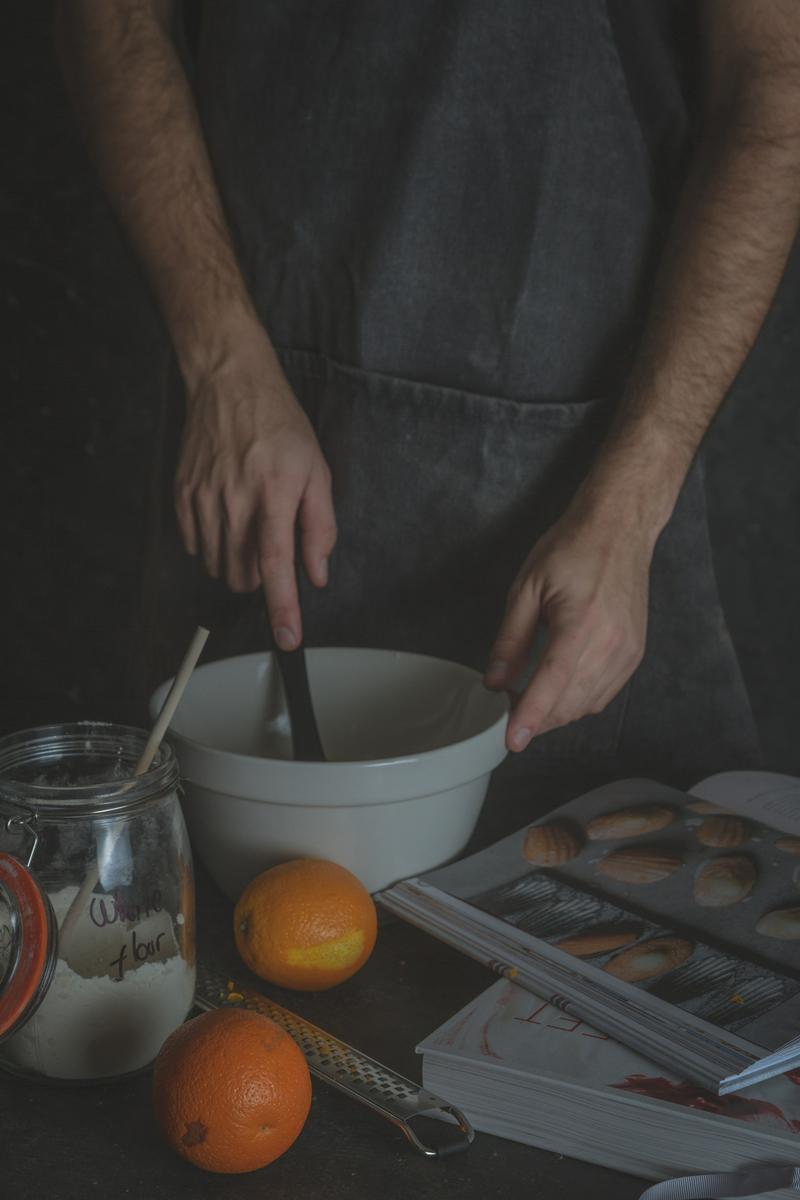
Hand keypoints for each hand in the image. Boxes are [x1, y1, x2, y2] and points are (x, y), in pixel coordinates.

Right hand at [174, 332, 335, 648]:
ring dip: (238, 562)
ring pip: (219, 566)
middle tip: (272, 544)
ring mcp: (203, 499)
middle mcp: (235, 501)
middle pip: (243, 575)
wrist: (229, 383)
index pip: (276, 565)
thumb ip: (320, 527)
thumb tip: (316, 574)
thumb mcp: (317, 470)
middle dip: (261, 578)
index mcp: (274, 494)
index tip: (287, 639)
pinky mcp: (182, 496)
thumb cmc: (280, 425)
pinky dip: (214, 545)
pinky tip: (227, 517)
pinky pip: (197, 546)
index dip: (282, 608)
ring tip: (251, 524)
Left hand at [484, 500, 652, 751]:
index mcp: (581, 624)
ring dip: (558, 713)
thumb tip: (495, 681)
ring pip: (588, 704)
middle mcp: (611, 643)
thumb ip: (510, 640)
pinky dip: (579, 701)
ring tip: (529, 704)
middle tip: (507, 712)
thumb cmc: (572, 548)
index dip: (529, 717)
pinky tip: (559, 692)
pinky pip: (605, 693)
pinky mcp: (635, 652)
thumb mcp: (527, 588)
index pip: (551, 684)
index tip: (512, 741)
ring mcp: (628, 651)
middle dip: (538, 719)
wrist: (620, 528)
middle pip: (570, 703)